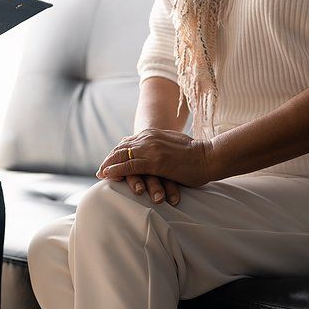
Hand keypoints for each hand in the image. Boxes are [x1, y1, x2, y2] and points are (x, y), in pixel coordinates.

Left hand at [97, 128, 214, 191]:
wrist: (209, 156)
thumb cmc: (195, 153)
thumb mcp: (173, 143)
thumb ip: (160, 144)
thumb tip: (154, 148)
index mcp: (153, 134)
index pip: (128, 142)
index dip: (117, 152)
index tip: (109, 161)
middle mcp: (149, 139)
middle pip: (122, 148)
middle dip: (109, 159)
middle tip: (100, 170)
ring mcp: (151, 150)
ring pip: (122, 156)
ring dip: (109, 165)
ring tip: (100, 173)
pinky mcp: (155, 162)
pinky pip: (130, 166)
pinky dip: (116, 170)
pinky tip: (108, 175)